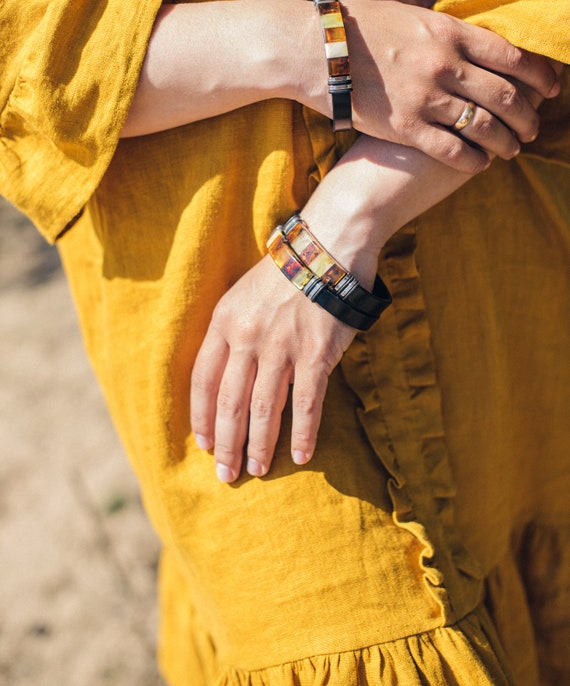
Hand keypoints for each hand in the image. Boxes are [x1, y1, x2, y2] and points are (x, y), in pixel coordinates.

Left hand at [190, 255, 357, 482]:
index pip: (202, 379)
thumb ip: (231, 331)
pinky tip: (300, 455)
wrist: (327, 247)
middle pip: (230, 402)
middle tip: (225, 475)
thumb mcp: (242, 295)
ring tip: (255, 470)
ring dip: (258, 445)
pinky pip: (307, 403)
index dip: (202, 416)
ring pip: (263, 409)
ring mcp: (281, 347)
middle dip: (226, 444)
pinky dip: (303, 433)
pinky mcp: (316, 354)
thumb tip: (224, 377)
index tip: (203, 444)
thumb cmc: (285, 271)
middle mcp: (247, 337)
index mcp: (224, 322)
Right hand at [297, 0, 560, 172]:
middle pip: (505, 95)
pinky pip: (452, 149)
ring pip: (485, 126)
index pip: (511, 55)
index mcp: (448, 31)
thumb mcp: (399, 2)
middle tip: (535, 127)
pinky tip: (480, 164)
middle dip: (528, 116)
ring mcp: (426, 97)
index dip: (539, 75)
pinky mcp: (405, 126)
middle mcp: (445, 64)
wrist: (312, 51)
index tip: (551, 88)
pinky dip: (473, 159)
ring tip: (513, 149)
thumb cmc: (353, 23)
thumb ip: (432, 2)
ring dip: (506, 141)